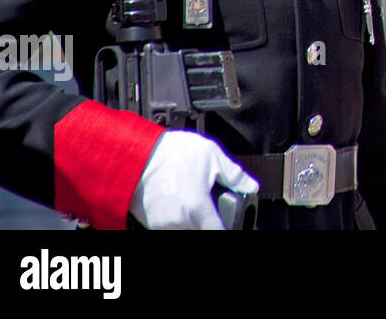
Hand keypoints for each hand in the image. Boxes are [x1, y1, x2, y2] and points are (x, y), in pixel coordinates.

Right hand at [130, 130, 257, 228]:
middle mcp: (180, 222)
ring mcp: (163, 224)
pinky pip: (169, 225)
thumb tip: (250, 185)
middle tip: (206, 200)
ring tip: (188, 194)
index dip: (226, 226)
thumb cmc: (169, 153)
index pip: (219, 231)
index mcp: (198, 208)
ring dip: (191, 217)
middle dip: (207, 218)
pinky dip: (175, 216)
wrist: (135, 154)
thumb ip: (233, 174)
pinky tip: (175, 197)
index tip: (227, 220)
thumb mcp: (210, 155)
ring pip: (185, 227)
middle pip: (202, 230)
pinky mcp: (149, 223)